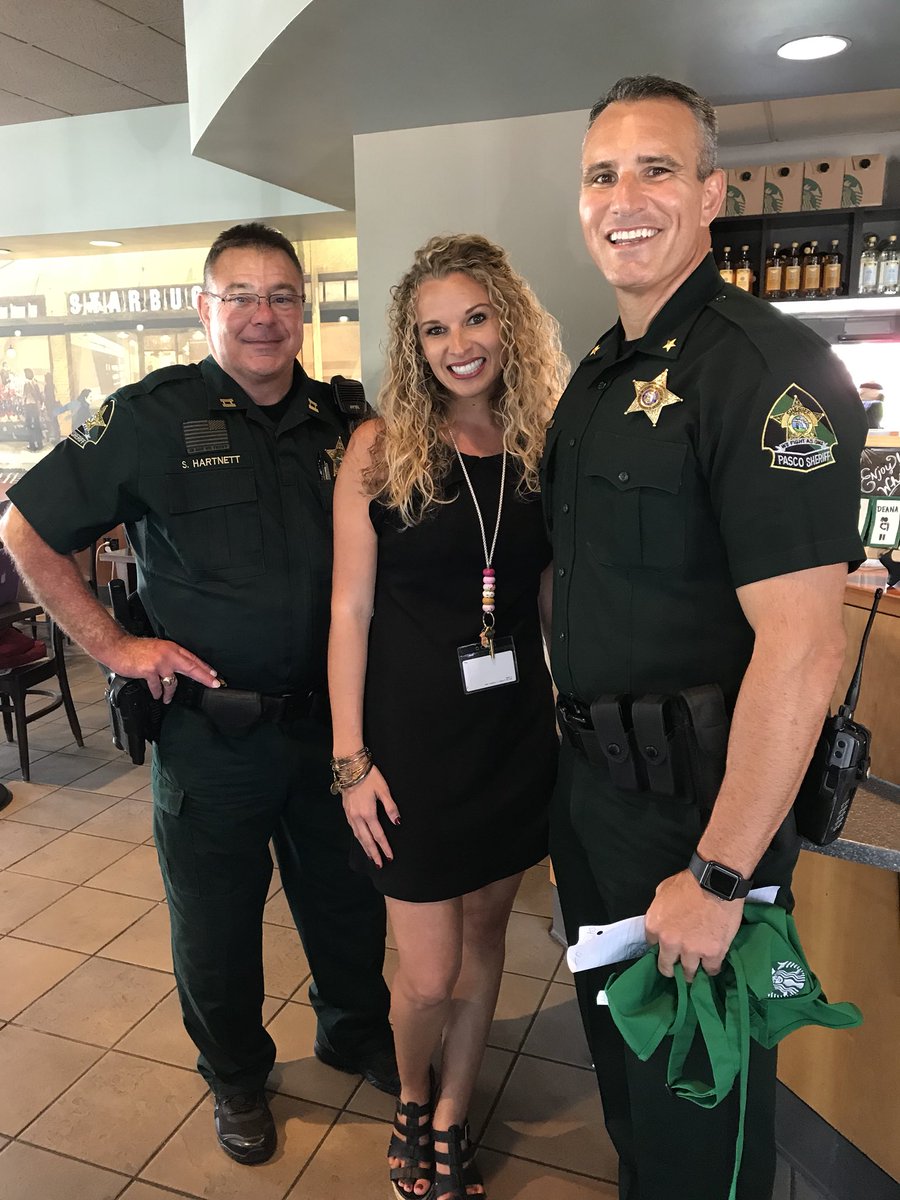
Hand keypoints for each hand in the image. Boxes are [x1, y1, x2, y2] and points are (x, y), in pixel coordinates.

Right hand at [104, 633, 219, 701]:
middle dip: (205, 677)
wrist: (118, 647)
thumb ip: (170, 657)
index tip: (215, 675)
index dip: (205, 667)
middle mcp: (168, 654)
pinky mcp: (149, 670)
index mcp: (172, 648)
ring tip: (167, 699)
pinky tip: (156, 696)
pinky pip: (157, 686)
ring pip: (173, 682)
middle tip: (214, 684)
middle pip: (191, 667)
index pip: (193, 658)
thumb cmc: (136, 650)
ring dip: (170, 693)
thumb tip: (181, 668)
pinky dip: (157, 693)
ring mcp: (159, 662)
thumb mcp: (158, 649)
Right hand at [341, 764, 398, 868]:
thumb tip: (397, 822)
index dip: (384, 847)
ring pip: (358, 836)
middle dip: (373, 853)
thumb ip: (391, 807)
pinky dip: (358, 838)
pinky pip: (353, 829)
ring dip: (365, 847)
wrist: (350, 767)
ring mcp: (350, 815)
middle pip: (366, 840)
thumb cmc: (370, 776)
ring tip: (371, 856)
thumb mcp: (384, 790)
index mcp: (368, 813)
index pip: (378, 835)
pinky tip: (361, 840)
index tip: (390, 857)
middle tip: (379, 865)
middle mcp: (357, 817)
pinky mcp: (346, 811)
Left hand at [644, 870, 743, 982]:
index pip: (652, 946)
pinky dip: (711, 968)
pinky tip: (712, 963)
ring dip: (691, 972)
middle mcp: (669, 942)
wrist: (716, 882)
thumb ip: (659, 910)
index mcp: (654, 926)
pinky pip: (711, 970)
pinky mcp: (712, 954)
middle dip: (672, 967)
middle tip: (679, 967)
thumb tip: (662, 921)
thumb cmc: (690, 882)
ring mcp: (691, 950)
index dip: (660, 946)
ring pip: (688, 973)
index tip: (667, 947)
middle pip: (667, 966)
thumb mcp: (663, 891)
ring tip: (696, 969)